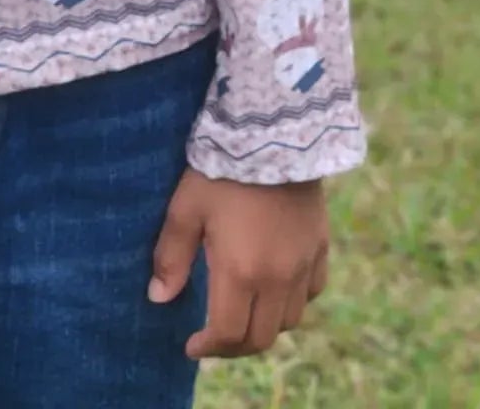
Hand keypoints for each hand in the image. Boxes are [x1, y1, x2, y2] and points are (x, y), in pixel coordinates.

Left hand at [149, 166, 328, 359]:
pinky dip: (293, 300)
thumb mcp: (187, 208)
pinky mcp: (321, 246)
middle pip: (261, 337)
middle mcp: (278, 278)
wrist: (273, 132)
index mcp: (241, 272)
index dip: (207, 348)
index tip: (190, 345)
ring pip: (289, 319)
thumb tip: (158, 298)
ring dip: (264, 325)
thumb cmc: (222, 169)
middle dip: (234, 346)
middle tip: (213, 339)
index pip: (228, 333)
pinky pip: (312, 292)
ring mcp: (304, 264)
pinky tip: (275, 286)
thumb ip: (171, 256)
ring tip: (242, 312)